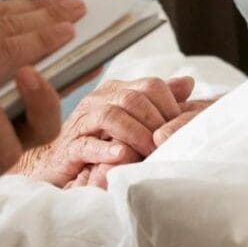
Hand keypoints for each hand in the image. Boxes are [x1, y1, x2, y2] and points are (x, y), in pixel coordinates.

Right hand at [23, 76, 201, 187]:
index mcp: (117, 90)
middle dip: (155, 121)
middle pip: (133, 99)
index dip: (170, 105)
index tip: (181, 127)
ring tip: (149, 150)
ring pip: (112, 116)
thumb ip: (159, 101)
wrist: (59, 164)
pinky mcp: (69, 147)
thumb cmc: (101, 141)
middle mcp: (99, 100)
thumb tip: (188, 82)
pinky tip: (122, 155)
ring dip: (135, 134)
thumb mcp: (134, 120)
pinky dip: (107, 150)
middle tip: (168, 143)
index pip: (150, 85)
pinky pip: (87, 144)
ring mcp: (83, 122)